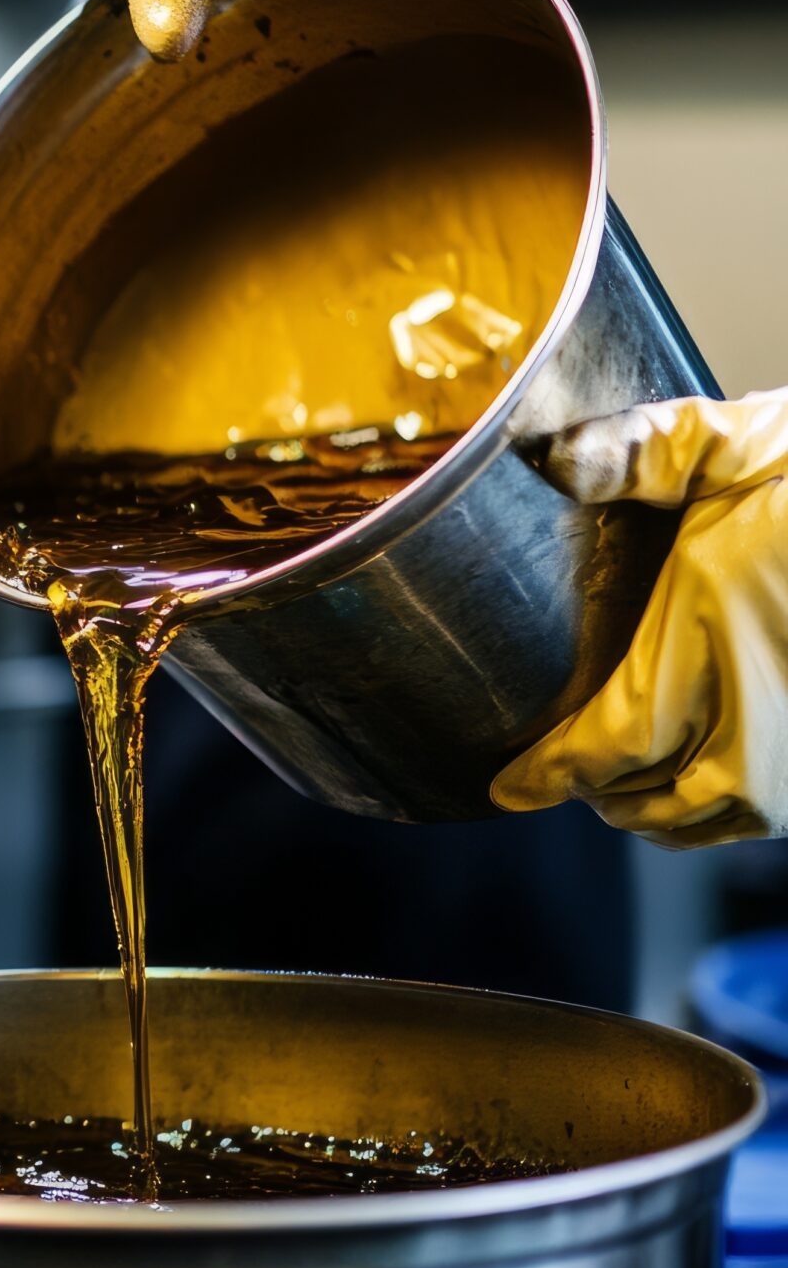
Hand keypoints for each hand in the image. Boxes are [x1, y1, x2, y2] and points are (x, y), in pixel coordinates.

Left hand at [492, 391, 787, 847]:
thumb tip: (556, 459)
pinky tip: (702, 783)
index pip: (599, 749)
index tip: (507, 788)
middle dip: (595, 793)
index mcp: (700, 657)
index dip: (544, 777)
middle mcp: (752, 727)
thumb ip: (638, 451)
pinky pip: (764, 819)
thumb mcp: (732, 446)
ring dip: (656, 814)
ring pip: (707, 822)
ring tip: (622, 788)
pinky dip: (721, 815)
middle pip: (645, 801)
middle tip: (560, 776)